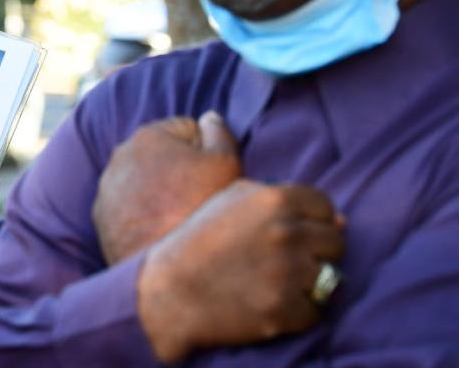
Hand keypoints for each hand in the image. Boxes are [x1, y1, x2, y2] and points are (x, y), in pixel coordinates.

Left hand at [93, 111, 241, 264]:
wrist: (165, 267)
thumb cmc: (200, 208)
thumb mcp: (226, 163)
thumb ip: (219, 133)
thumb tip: (208, 118)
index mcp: (148, 135)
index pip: (187, 129)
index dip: (207, 151)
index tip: (214, 175)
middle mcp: (119, 155)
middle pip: (162, 155)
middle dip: (179, 169)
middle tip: (199, 198)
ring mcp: (106, 187)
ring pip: (142, 181)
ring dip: (159, 191)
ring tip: (179, 216)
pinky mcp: (101, 217)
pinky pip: (127, 207)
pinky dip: (141, 213)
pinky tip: (159, 229)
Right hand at [138, 180, 345, 361]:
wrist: (169, 291)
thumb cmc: (199, 241)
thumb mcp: (230, 200)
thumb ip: (280, 197)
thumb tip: (340, 219)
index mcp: (274, 200)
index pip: (325, 207)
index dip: (311, 220)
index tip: (288, 233)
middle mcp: (286, 233)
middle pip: (335, 242)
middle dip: (315, 251)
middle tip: (282, 261)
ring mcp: (286, 274)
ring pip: (330, 278)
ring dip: (308, 283)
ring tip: (274, 282)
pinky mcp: (283, 310)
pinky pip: (315, 311)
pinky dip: (297, 312)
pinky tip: (268, 303)